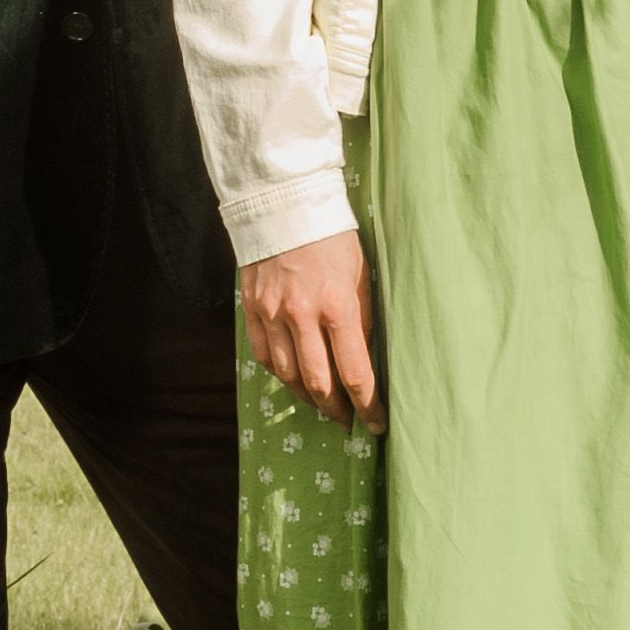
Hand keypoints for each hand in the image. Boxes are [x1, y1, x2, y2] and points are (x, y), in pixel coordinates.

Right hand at [242, 231, 380, 428]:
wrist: (285, 205)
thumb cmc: (333, 237)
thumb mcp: (361, 275)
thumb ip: (360, 318)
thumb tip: (363, 359)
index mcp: (337, 305)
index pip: (354, 372)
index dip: (367, 405)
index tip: (376, 423)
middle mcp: (302, 316)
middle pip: (319, 382)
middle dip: (337, 409)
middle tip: (348, 422)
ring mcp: (272, 315)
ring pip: (289, 376)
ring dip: (309, 397)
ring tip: (324, 406)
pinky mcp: (252, 310)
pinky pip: (266, 357)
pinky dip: (282, 375)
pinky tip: (295, 380)